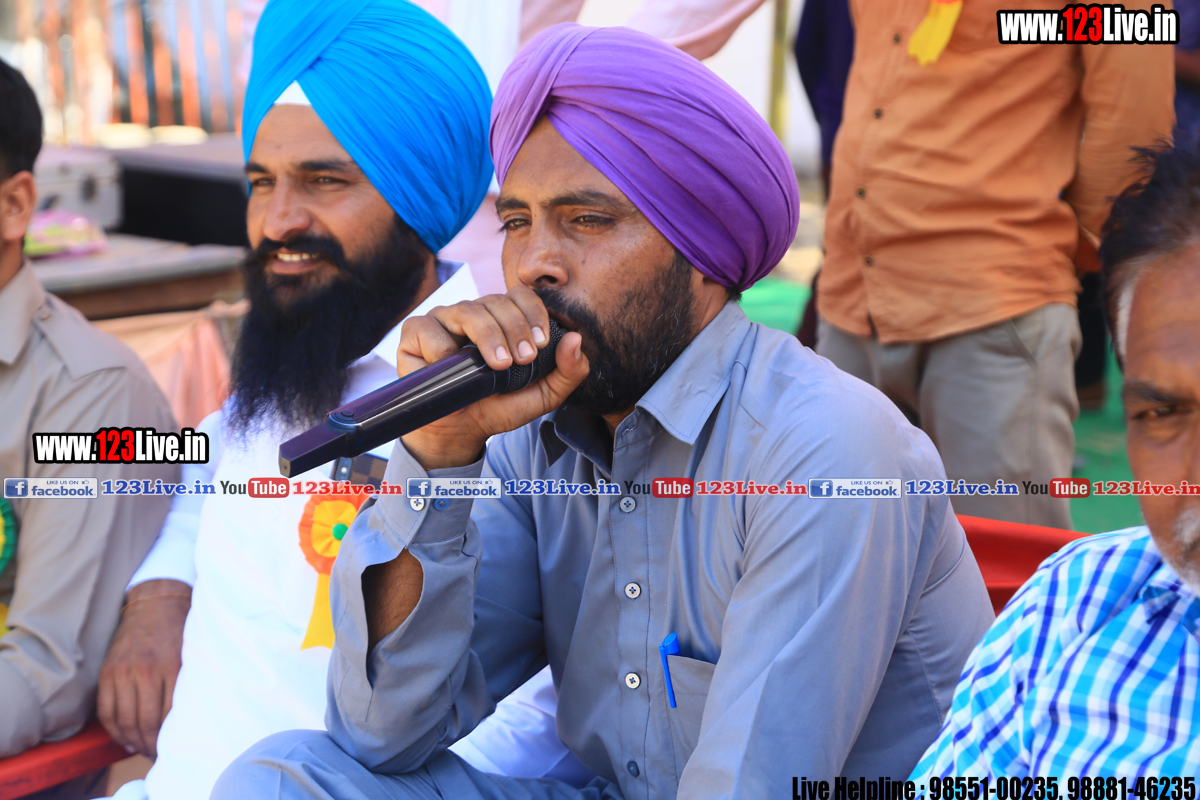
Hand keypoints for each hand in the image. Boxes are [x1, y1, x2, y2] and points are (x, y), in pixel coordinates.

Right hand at [97, 580, 191, 757]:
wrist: (156, 602)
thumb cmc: (181, 630)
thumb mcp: (192, 654)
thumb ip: (189, 683)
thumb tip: (188, 720)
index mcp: (173, 666)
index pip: (168, 715)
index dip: (168, 738)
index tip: (171, 748)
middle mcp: (147, 670)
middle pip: (144, 722)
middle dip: (150, 744)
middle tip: (155, 754)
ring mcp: (124, 671)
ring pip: (124, 719)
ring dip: (132, 740)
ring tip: (141, 748)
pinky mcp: (108, 670)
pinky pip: (106, 709)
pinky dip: (113, 728)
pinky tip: (123, 737)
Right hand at [397, 285, 588, 469]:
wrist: (460, 431)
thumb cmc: (498, 406)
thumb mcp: (542, 396)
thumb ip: (568, 372)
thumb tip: (577, 339)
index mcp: (502, 318)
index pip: (520, 296)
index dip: (532, 313)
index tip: (541, 344)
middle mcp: (472, 312)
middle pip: (495, 301)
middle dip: (515, 329)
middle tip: (523, 360)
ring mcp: (442, 319)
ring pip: (467, 311)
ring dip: (487, 336)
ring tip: (499, 365)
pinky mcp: (415, 333)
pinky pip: (429, 329)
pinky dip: (442, 349)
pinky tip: (451, 369)